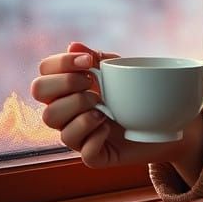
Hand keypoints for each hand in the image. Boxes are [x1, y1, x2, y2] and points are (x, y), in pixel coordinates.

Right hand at [31, 41, 202, 169]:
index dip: (60, 64)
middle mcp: (66, 112)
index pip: (43, 73)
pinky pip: (83, 152)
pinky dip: (96, 137)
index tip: (89, 63)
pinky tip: (108, 127)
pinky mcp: (96, 156)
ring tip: (104, 109)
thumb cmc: (134, 93)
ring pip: (55, 125)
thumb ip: (97, 58)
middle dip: (66, 85)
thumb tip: (74, 45)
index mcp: (67, 90)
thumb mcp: (119, 70)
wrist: (164, 121)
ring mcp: (78, 135)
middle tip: (93, 86)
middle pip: (39, 94)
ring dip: (80, 112)